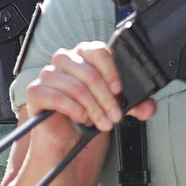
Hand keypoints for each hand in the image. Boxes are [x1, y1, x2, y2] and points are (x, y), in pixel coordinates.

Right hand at [23, 41, 157, 149]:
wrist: (66, 134)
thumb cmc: (89, 111)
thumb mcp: (116, 106)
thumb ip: (135, 104)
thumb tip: (149, 107)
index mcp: (85, 54)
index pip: (99, 51)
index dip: (111, 71)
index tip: (119, 90)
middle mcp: (66, 60)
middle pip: (89, 73)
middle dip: (106, 99)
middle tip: (115, 116)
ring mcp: (49, 74)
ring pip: (76, 87)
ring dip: (93, 108)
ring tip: (101, 122)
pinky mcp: (36, 91)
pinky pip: (57, 97)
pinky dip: (74, 109)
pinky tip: (82, 118)